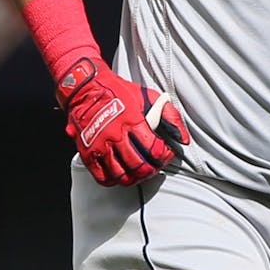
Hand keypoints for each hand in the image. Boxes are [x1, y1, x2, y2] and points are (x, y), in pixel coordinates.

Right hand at [56, 56, 189, 185]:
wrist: (85, 88)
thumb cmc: (117, 92)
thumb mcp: (149, 96)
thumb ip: (170, 115)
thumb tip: (183, 138)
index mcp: (133, 121)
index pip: (154, 150)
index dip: (164, 156)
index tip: (166, 154)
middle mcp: (116, 135)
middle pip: (139, 166)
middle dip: (152, 170)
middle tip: (155, 167)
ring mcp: (101, 146)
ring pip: (122, 175)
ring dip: (135, 178)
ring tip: (140, 173)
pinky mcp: (88, 153)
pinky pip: (102, 177)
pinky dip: (114, 180)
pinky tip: (121, 174)